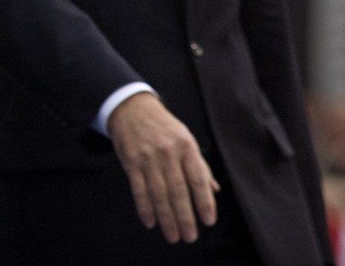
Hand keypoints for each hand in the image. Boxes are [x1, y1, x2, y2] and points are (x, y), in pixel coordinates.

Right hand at [107, 91, 218, 243]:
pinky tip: (150, 222)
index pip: (198, 179)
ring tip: (173, 236)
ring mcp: (148, 158)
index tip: (208, 221)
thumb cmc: (163, 126)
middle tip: (189, 236)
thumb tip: (214, 190)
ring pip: (158, 193)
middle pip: (178, 190)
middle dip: (184, 217)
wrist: (132, 107)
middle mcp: (168, 152)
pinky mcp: (131, 162)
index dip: (204, 202)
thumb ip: (200, 165)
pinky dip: (144, 207)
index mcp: (186, 146)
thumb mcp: (186, 139)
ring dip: (166, 217)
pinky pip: (138, 189)